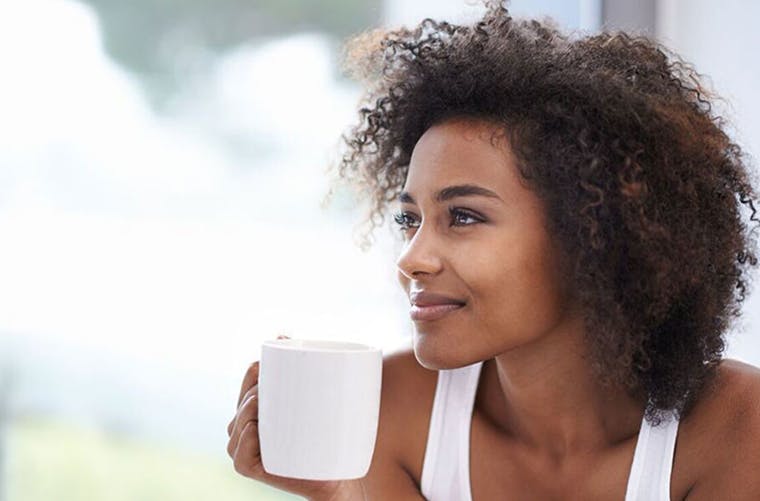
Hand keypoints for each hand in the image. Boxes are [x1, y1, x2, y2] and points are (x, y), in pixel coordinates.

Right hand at [226, 335, 364, 499]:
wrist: (339, 477)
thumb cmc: (331, 436)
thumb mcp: (322, 397)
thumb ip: (312, 367)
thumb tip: (283, 333)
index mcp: (259, 409)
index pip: (250, 382)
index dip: (256, 369)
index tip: (276, 356)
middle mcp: (247, 428)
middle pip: (244, 400)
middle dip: (256, 388)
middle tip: (280, 382)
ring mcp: (247, 449)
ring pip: (239, 423)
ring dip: (250, 409)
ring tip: (268, 400)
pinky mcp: (253, 470)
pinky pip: (240, 455)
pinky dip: (245, 440)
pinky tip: (256, 429)